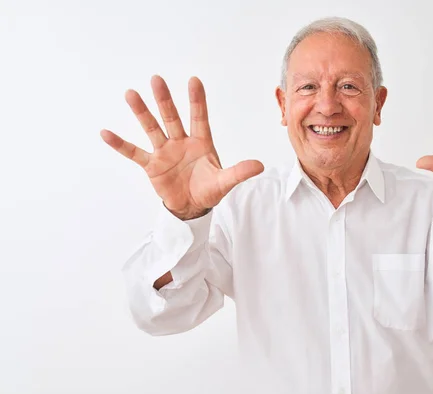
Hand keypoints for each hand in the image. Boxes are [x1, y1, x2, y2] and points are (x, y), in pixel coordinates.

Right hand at [101, 75, 263, 219]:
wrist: (192, 207)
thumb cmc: (209, 190)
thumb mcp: (225, 182)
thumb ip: (239, 172)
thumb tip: (260, 165)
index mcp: (201, 143)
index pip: (199, 117)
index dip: (197, 100)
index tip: (194, 80)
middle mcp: (181, 142)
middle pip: (171, 117)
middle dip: (164, 100)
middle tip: (156, 79)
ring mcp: (165, 152)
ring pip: (152, 129)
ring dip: (142, 113)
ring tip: (131, 94)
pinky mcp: (152, 166)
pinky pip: (134, 153)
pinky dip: (120, 145)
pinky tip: (106, 133)